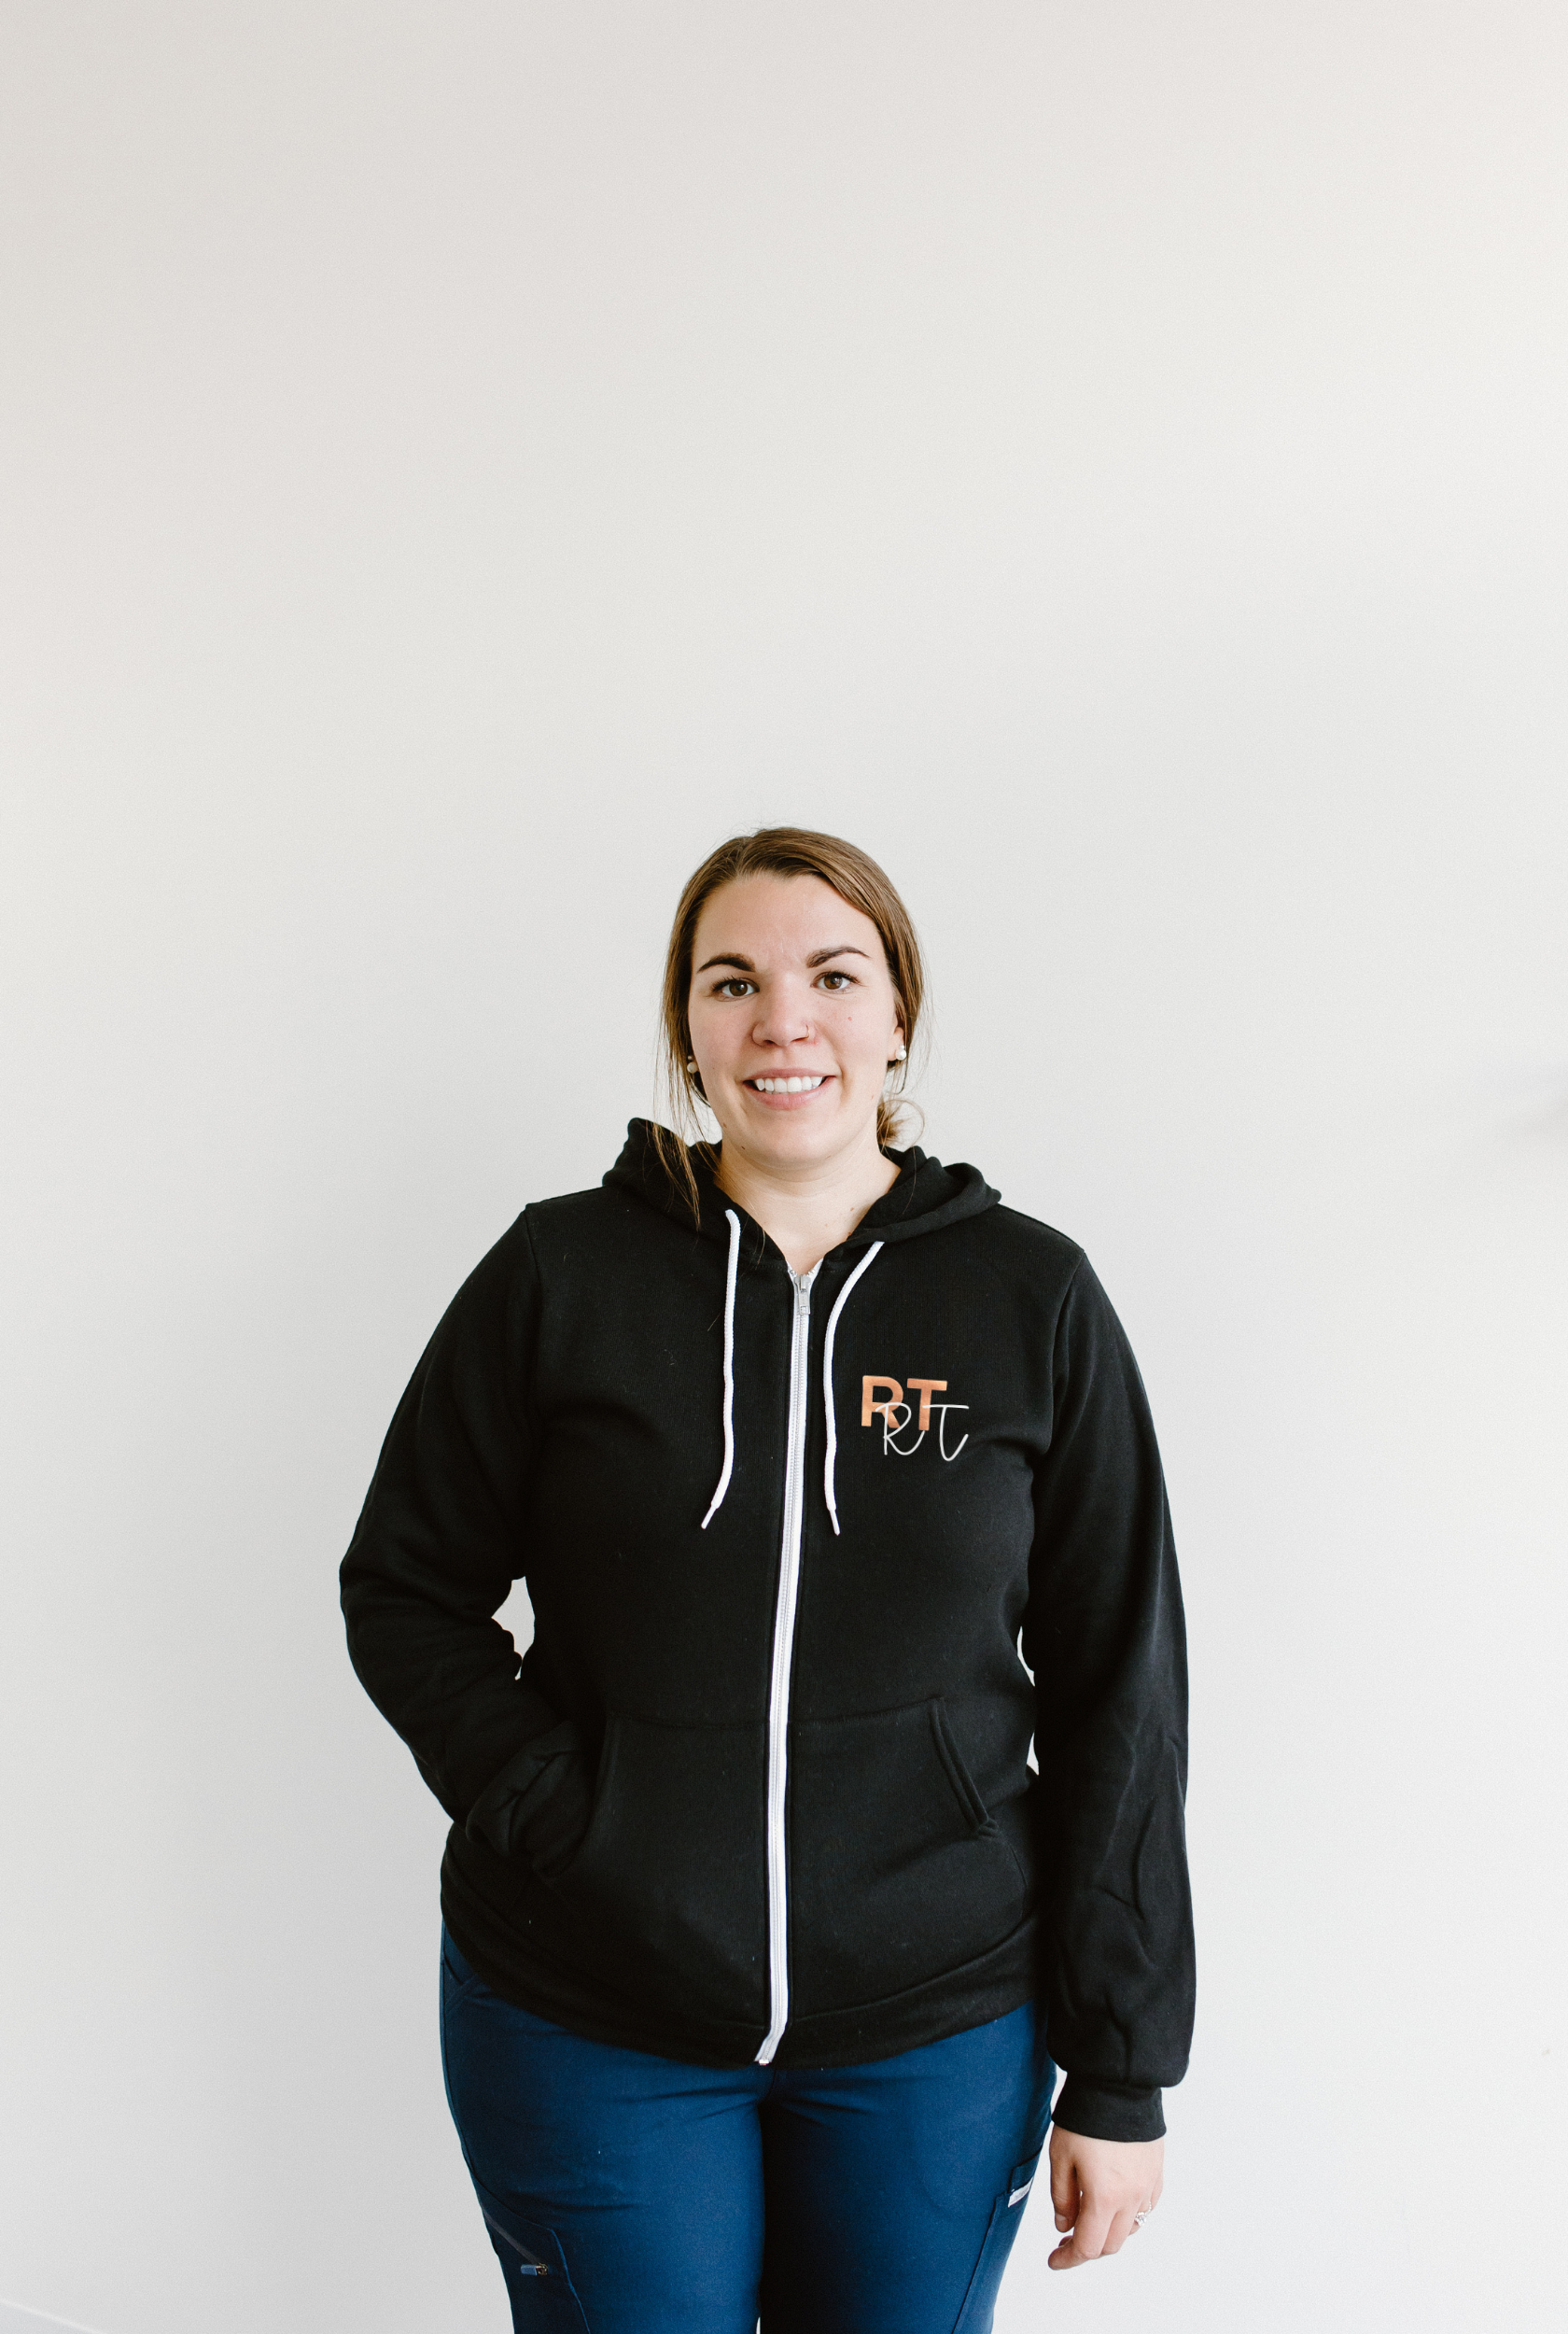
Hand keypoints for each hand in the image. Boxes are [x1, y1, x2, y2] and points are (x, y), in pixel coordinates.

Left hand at [1047, 2124, 1163, 2269]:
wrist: (1117, 2085)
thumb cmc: (1085, 2118)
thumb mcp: (1060, 2157)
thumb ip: (1062, 2197)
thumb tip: (1064, 2226)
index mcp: (1105, 2197)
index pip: (1088, 2247)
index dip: (1069, 2259)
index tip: (1054, 2260)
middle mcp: (1132, 2198)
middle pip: (1111, 2244)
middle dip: (1087, 2247)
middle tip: (1066, 2239)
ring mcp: (1148, 2186)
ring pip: (1130, 2228)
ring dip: (1109, 2231)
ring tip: (1088, 2217)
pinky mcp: (1156, 2172)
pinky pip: (1145, 2207)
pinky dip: (1129, 2214)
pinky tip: (1113, 2202)